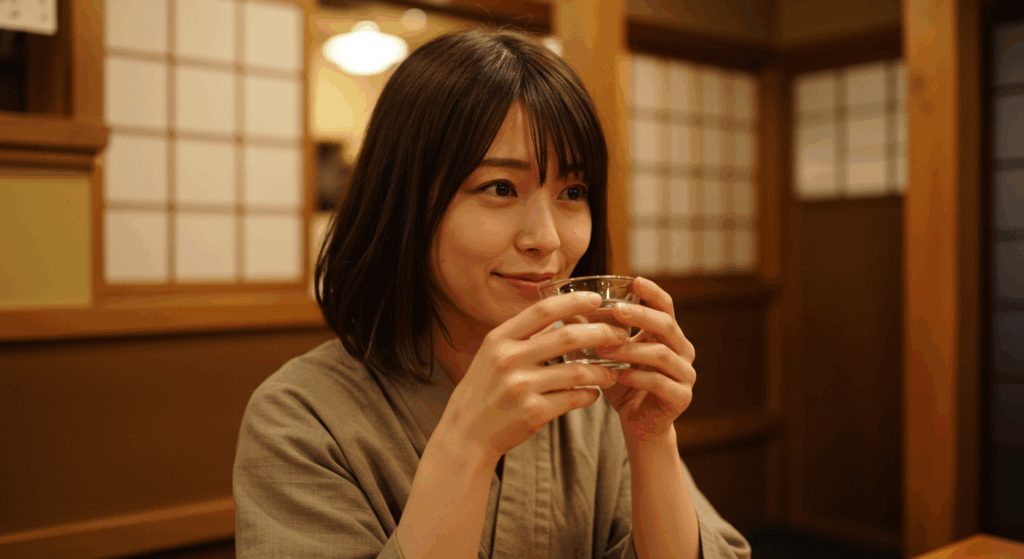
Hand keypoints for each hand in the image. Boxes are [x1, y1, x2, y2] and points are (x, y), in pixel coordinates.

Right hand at [438, 291, 626, 463]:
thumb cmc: (484, 390)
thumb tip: (560, 316)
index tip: (597, 299)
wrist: (466, 433)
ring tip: (613, 372)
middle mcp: (509, 359)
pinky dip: (589, 395)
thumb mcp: (492, 355)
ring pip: (577, 371)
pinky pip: (573, 398)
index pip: (543, 310)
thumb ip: (522, 336)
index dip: (573, 301)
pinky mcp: (533, 412)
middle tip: (619, 336)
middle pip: (567, 336)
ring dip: (602, 371)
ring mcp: (521, 387)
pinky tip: (595, 393)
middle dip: (600, 333)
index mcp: (499, 339)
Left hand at [598, 277, 695, 443]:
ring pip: (661, 355)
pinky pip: (659, 383)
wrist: (638, 424)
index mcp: (668, 336)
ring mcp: (685, 374)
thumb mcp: (609, 355)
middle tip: (616, 310)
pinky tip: (618, 375)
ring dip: (631, 350)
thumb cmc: (624, 384)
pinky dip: (637, 377)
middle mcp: (682, 351)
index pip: (665, 306)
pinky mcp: (681, 397)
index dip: (652, 292)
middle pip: (667, 325)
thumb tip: (567, 308)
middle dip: (641, 315)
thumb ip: (596, 332)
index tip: (635, 279)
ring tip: (605, 349)